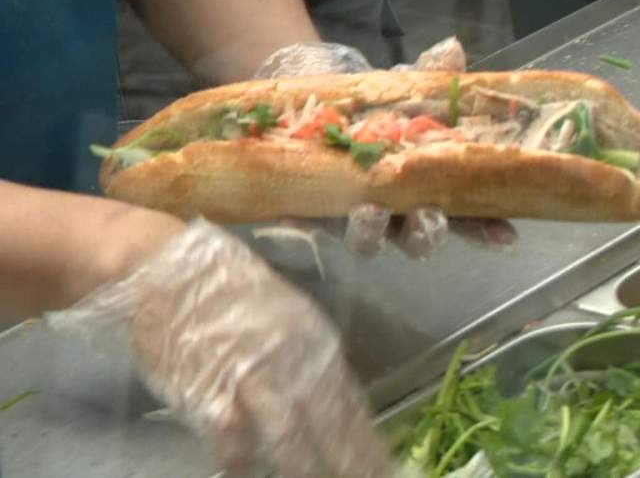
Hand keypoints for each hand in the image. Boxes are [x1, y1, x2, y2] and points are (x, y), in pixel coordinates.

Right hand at [48, 220, 390, 477]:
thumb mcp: (284, 311)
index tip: (382, 465)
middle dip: (350, 462)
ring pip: (289, 438)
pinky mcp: (210, 394)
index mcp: (312, 339)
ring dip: (303, 469)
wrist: (168, 270)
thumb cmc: (224, 286)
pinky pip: (232, 441)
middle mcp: (291, 360)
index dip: (365, 438)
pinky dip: (241, 462)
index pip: (349, 401)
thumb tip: (326, 391)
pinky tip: (244, 474)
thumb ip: (306, 353)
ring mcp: (252, 378)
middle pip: (330, 424)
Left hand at [255, 38, 516, 257]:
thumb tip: (450, 51)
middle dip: (426, 232)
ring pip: (369, 242)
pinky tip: (311, 207)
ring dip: (372, 231)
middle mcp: (397, 211)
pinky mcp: (312, 211)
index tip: (505, 236)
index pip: (467, 218)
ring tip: (369, 211)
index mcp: (431, 188)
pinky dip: (309, 219)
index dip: (487, 230)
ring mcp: (355, 215)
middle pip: (419, 240)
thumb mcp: (410, 87)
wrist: (320, 101)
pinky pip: (314, 226)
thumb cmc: (381, 104)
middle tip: (426, 216)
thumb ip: (434, 76)